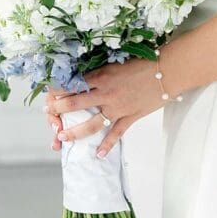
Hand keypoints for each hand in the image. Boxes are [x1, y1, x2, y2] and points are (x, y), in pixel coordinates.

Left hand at [45, 61, 164, 157]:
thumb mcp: (116, 63)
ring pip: (91, 124)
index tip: (48, 92)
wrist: (167, 71)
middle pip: (75, 104)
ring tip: (61, 138)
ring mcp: (118, 108)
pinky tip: (98, 154)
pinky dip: (107, 145)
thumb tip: (83, 77)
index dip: (57, 89)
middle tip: (48, 114)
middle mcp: (106, 94)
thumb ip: (99, 72)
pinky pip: (116, 134)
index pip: (72, 84)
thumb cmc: (144, 63)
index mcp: (101, 77)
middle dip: (58, 110)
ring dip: (75, 132)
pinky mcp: (130, 117)